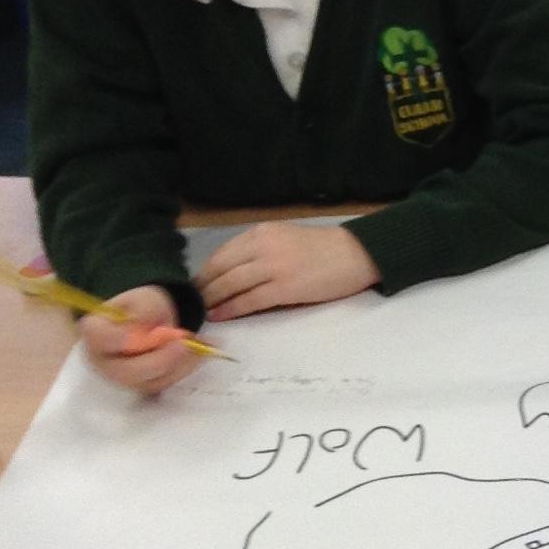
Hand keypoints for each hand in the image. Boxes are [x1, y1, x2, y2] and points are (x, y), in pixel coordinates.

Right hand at [80, 286, 195, 395]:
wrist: (152, 322)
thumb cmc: (143, 308)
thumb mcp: (146, 300)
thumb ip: (145, 312)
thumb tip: (145, 329)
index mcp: (95, 331)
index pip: (98, 338)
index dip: (119, 339)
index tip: (145, 333)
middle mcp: (102, 360)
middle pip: (126, 371)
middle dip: (160, 360)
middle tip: (185, 343)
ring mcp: (121, 378)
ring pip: (149, 382)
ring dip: (177, 365)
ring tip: (196, 344)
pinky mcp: (141, 386)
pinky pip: (162, 384)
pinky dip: (182, 370)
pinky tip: (196, 354)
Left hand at [197, 224, 378, 320]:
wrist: (357, 254)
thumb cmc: (324, 249)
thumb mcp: (285, 239)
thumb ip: (260, 250)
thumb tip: (232, 272)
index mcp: (261, 233)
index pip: (222, 253)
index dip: (205, 272)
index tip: (196, 286)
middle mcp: (262, 246)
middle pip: (221, 269)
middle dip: (203, 288)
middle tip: (192, 303)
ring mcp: (273, 267)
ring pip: (230, 285)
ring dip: (212, 300)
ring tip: (202, 312)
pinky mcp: (285, 288)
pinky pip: (249, 300)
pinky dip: (231, 309)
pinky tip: (221, 315)